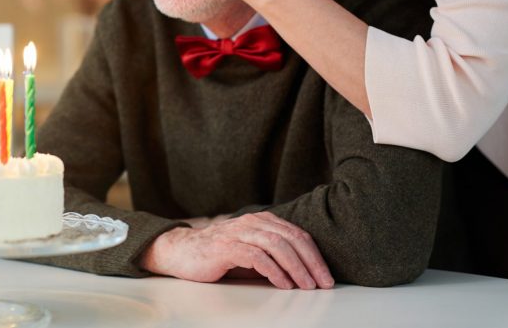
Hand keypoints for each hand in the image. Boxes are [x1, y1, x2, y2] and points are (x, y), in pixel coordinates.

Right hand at [139, 212, 333, 289]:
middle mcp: (251, 222)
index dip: (315, 256)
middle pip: (290, 239)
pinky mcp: (225, 247)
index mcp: (261, 221)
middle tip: (323, 283)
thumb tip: (305, 273)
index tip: (326, 277)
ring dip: (296, 268)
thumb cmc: (219, 255)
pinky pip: (256, 257)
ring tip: (306, 286)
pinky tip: (283, 284)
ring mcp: (238, 233)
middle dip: (311, 262)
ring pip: (277, 245)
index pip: (297, 234)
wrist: (181, 252)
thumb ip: (274, 255)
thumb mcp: (251, 252)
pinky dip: (274, 271)